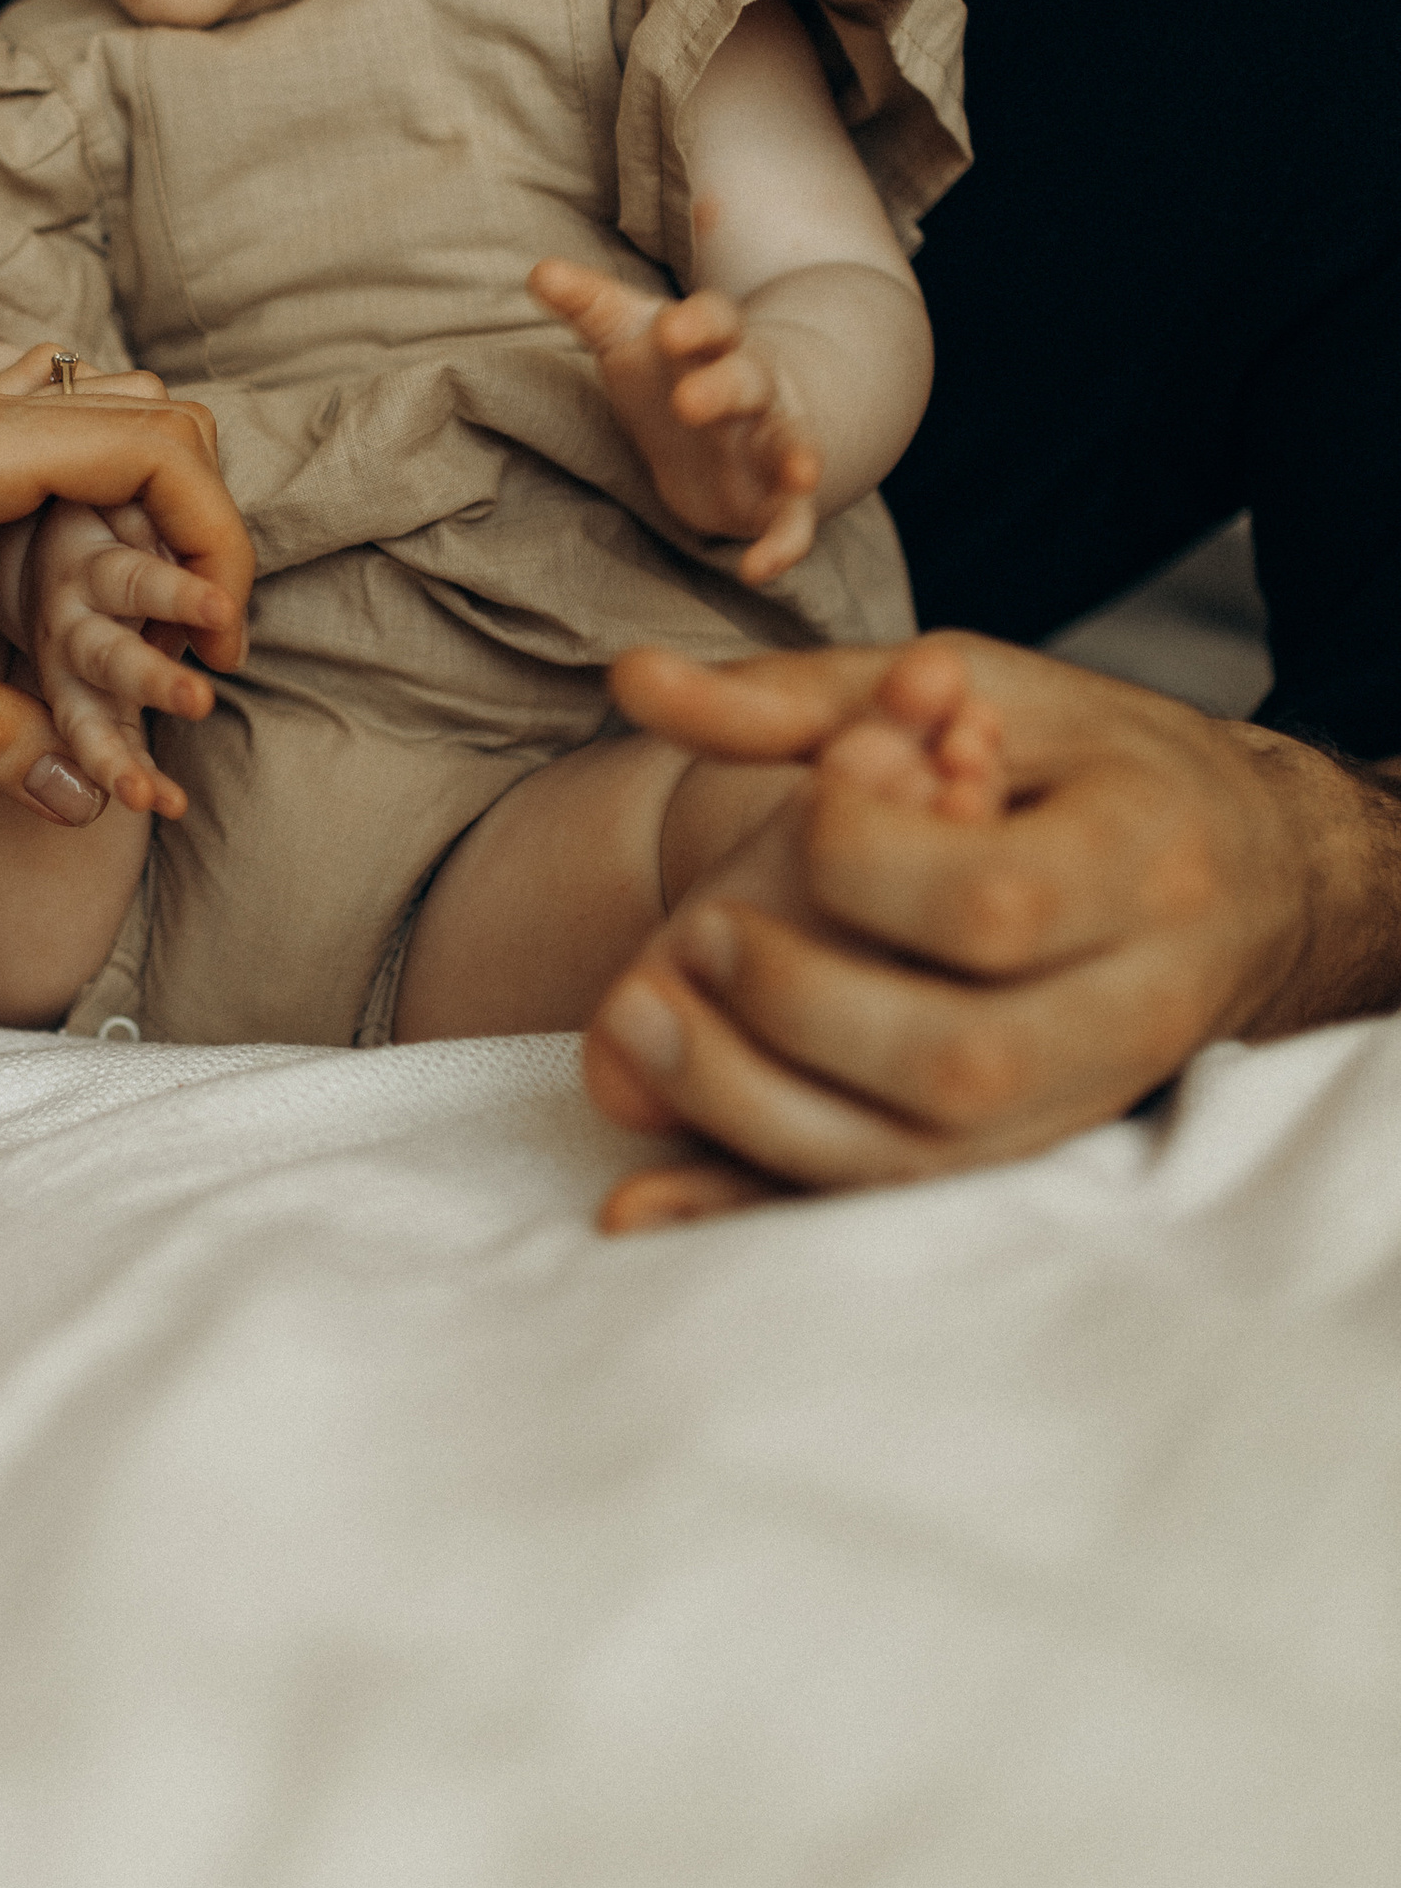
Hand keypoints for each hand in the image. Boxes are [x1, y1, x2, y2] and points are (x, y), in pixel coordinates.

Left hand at [0, 383, 250, 825]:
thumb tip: (83, 799)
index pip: (150, 446)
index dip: (217, 537)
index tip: (221, 636)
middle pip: (145, 432)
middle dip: (200, 540)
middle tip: (203, 652)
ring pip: (94, 452)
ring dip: (143, 544)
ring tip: (150, 653)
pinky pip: (37, 474)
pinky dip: (85, 539)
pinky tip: (75, 625)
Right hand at [17, 497, 233, 814]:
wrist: (23, 518)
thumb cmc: (110, 493)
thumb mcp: (129, 472)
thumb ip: (178, 500)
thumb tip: (223, 606)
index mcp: (82, 547)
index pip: (135, 577)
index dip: (178, 594)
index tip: (221, 612)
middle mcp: (66, 608)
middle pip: (104, 652)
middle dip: (151, 678)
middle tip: (197, 703)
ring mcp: (62, 657)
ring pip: (84, 713)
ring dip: (115, 753)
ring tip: (149, 796)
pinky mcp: (72, 694)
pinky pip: (94, 739)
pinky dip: (123, 772)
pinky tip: (162, 804)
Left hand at [533, 257, 821, 582]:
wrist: (735, 412)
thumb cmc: (672, 366)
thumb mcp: (629, 334)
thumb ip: (590, 306)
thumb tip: (540, 271)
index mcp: (714, 343)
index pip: (716, 320)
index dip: (697, 323)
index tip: (671, 329)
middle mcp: (752, 388)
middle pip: (748, 380)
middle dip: (724, 388)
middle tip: (689, 402)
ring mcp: (770, 443)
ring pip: (792, 444)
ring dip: (799, 457)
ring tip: (802, 473)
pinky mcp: (774, 499)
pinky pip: (793, 522)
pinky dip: (784, 545)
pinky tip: (758, 571)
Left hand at [581, 632, 1371, 1207]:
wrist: (1254, 880)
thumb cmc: (1095, 768)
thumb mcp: (981, 687)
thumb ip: (804, 692)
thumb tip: (632, 680)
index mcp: (1145, 858)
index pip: (994, 903)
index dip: (866, 865)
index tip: (804, 809)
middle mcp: (1133, 1003)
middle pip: (962, 1057)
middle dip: (802, 1003)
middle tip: (700, 936)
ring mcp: (1082, 1101)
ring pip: (922, 1155)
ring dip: (758, 1106)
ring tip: (642, 1024)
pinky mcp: (1027, 1156)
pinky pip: (891, 1207)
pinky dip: (760, 1205)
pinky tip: (645, 1202)